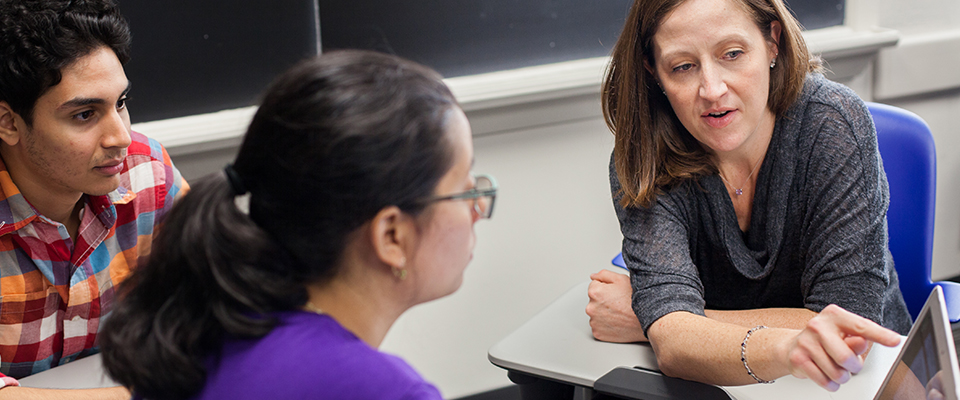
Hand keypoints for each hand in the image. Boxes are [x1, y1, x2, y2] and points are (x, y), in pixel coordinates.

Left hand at [586, 269, 646, 341]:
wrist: (648, 320)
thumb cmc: (636, 301)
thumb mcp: (621, 279)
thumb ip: (603, 274)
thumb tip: (594, 276)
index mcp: (594, 292)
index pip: (594, 286)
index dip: (606, 288)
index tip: (615, 293)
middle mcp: (591, 308)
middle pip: (594, 301)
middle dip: (603, 300)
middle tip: (618, 303)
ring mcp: (594, 322)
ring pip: (596, 314)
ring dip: (604, 313)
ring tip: (619, 312)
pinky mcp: (598, 333)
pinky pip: (599, 326)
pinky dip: (605, 324)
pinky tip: (616, 321)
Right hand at [781, 304, 900, 390]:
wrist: (793, 347)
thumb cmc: (826, 341)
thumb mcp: (844, 336)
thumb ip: (857, 339)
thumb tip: (861, 342)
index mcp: (834, 315)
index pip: (861, 327)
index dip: (880, 335)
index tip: (894, 341)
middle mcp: (818, 325)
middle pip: (846, 357)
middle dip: (853, 367)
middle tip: (849, 365)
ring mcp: (806, 342)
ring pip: (836, 372)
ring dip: (841, 377)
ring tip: (836, 369)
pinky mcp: (798, 358)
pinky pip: (823, 380)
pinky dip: (830, 384)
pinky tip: (827, 376)